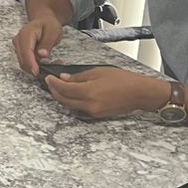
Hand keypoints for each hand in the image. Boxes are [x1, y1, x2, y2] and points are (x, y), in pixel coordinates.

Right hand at [12, 14, 65, 75]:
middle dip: (35, 67)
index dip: (31, 63)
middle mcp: (18, 41)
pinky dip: (35, 65)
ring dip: (36, 67)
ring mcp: (18, 46)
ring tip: (53, 63)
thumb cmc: (49, 24)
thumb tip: (42, 55)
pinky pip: (26, 62)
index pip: (25, 52)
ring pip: (24, 63)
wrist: (44, 19)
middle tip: (52, 67)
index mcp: (25, 34)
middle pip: (22, 60)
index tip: (37, 72)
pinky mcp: (20, 51)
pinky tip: (46, 63)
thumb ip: (47, 43)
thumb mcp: (53, 31)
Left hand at [44, 67, 166, 118]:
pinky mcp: (97, 115)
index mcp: (89, 92)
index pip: (63, 89)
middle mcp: (89, 105)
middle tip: (51, 83)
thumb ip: (79, 77)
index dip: (53, 83)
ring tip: (60, 87)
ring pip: (71, 105)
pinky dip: (74, 101)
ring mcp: (93, 111)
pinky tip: (74, 93)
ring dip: (63, 97)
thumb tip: (64, 79)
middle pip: (64, 100)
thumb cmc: (123, 80)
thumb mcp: (98, 72)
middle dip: (54, 91)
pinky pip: (80, 108)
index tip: (49, 78)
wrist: (138, 93)